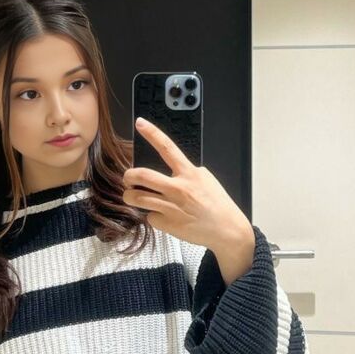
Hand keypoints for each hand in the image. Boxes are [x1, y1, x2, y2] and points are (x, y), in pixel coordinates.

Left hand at [123, 117, 251, 253]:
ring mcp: (170, 206)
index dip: (152, 133)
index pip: (167, 147)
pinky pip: (148, 216)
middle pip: (141, 175)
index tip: (140, 123)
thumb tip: (174, 169)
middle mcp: (178, 188)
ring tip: (132, 196)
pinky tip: (162, 216)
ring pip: (136, 198)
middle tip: (127, 178)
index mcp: (189, 173)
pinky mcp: (167, 223)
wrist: (226, 230)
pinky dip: (151, 216)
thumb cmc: (218, 205)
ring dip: (129, 196)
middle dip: (128, 176)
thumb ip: (188, 172)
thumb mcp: (207, 180)